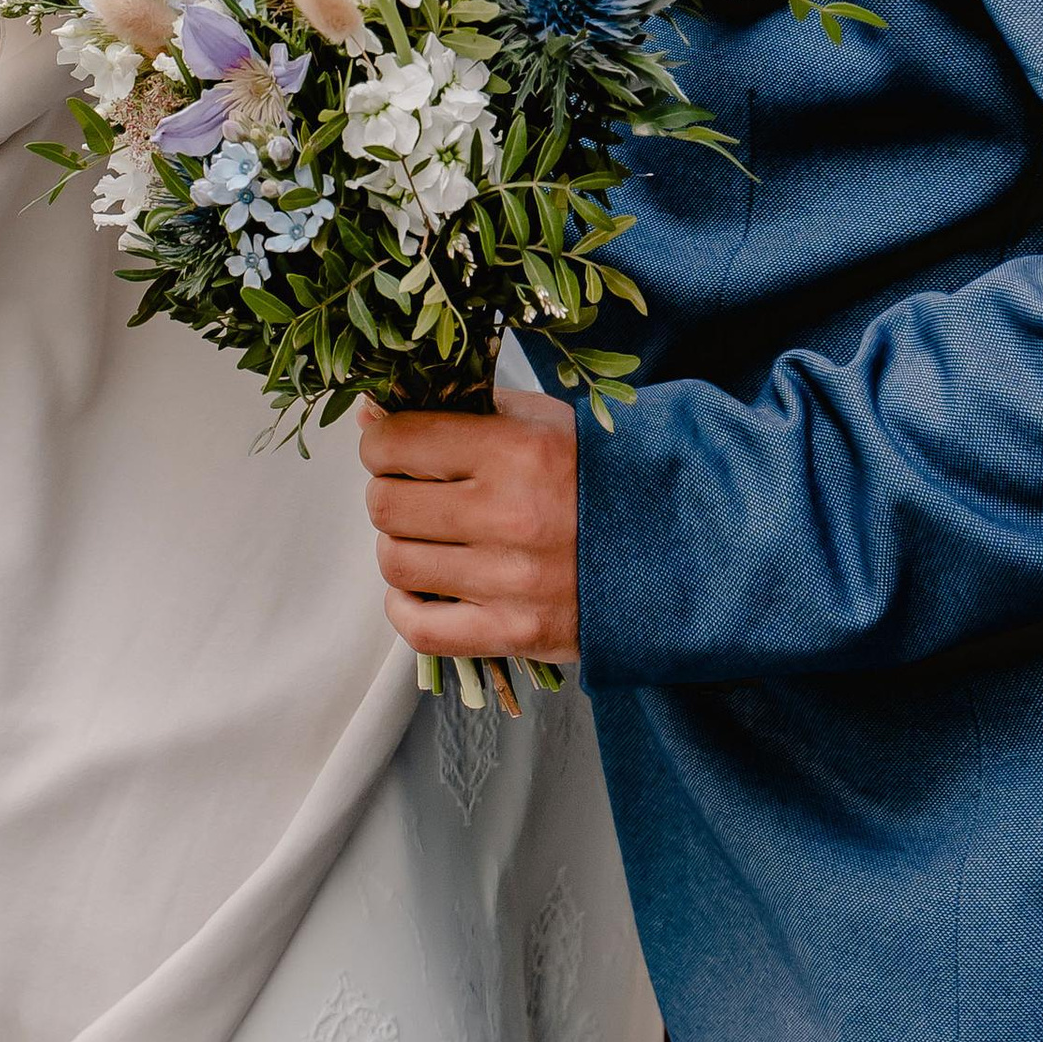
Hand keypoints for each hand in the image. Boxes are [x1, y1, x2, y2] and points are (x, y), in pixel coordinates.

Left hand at [361, 386, 578, 663]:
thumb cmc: (595, 475)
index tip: (393, 449)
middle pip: (386, 504)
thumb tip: (370, 414)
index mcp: (515, 449)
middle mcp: (509, 514)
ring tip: (427, 539)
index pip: (396, 442)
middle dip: (389, 494)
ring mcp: (510, 580)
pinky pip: (419, 629)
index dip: (382, 443)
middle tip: (413, 494)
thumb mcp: (539, 421)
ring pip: (395, 563)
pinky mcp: (515, 632)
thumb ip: (460, 410)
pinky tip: (425, 587)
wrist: (672, 544)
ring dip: (399, 548)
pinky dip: (406, 607)